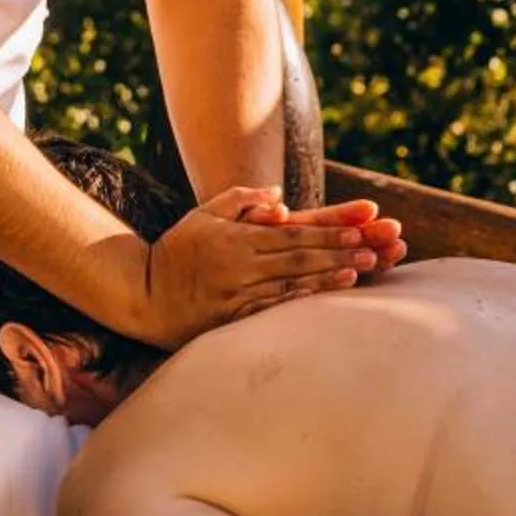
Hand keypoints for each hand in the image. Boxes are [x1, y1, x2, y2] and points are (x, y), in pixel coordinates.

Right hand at [138, 185, 380, 346]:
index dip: (326, 232)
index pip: (291, 233)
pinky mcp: (230, 319)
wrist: (143, 293)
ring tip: (359, 273)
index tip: (357, 228)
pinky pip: (268, 311)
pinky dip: (295, 305)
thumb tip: (277, 196)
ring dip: (326, 278)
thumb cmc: (176, 250)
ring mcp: (236, 294)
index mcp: (236, 239)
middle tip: (372, 250)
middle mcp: (239, 266)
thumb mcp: (203, 215)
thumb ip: (240, 200)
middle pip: (298, 258)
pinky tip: (319, 301)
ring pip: (289, 285)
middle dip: (337, 253)